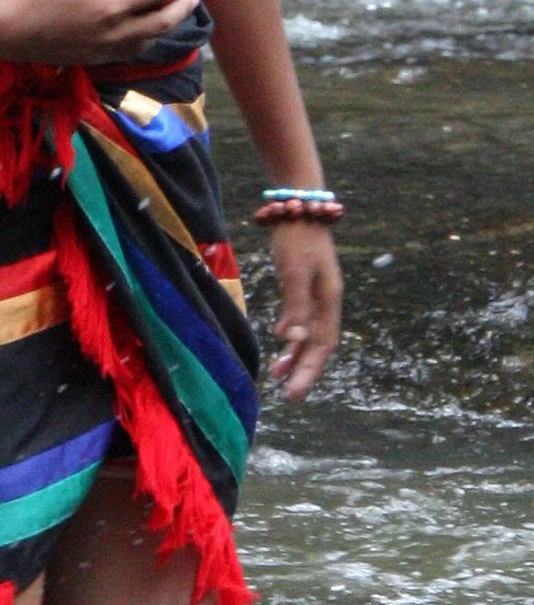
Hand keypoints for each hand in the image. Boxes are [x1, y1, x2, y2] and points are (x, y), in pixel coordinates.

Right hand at [0, 0, 198, 65]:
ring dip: (165, 28)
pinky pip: (129, 52)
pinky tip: (140, 32)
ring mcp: (104, 50)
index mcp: (110, 8)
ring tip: (171, 13)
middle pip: (162, 25)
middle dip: (182, 9)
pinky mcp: (93, 58)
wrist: (8, 34)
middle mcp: (114, 34)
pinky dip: (143, 41)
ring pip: (147, 42)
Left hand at [268, 220, 341, 396]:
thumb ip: (295, 305)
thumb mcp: (294, 271)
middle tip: (288, 397)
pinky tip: (281, 346)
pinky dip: (292, 337)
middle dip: (305, 372)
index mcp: (329, 300)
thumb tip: (291, 340)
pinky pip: (303, 321)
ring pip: (310, 335)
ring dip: (295, 356)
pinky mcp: (305, 288)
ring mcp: (317, 295)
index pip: (323, 345)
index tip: (294, 392)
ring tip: (276, 375)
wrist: (298, 207)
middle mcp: (327, 301)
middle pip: (319, 345)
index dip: (310, 371)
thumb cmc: (296, 238)